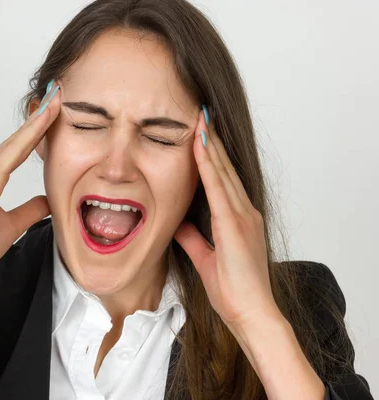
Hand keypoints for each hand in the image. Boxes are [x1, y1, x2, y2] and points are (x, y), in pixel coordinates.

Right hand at [0, 81, 60, 288]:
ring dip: (37, 119)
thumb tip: (48, 201)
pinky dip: (30, 134)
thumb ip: (29, 210)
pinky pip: (13, 152)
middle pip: (18, 140)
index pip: (19, 150)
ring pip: (16, 141)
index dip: (37, 132)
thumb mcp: (12, 225)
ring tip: (56, 98)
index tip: (54, 113)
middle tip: (58, 94)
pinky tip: (45, 119)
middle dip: (39, 117)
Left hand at [173, 107, 278, 328]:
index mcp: (238, 219)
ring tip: (201, 119)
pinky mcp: (235, 224)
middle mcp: (244, 212)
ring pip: (223, 172)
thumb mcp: (206, 258)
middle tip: (202, 113)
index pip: (222, 179)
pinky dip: (209, 165)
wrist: (251, 312)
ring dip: (211, 145)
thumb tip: (179, 224)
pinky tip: (201, 147)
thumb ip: (194, 239)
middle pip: (225, 169)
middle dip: (212, 141)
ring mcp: (243, 216)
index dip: (212, 155)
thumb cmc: (234, 291)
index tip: (201, 133)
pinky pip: (218, 188)